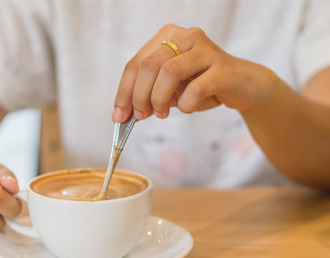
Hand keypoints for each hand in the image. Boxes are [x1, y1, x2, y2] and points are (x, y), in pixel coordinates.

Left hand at [112, 24, 276, 121]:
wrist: (243, 86)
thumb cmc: (202, 85)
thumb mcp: (169, 89)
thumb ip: (148, 95)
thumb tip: (125, 113)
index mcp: (168, 36)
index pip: (136, 63)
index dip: (124, 91)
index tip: (119, 116)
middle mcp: (186, 36)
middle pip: (148, 65)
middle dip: (139, 96)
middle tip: (141, 116)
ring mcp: (206, 49)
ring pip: (169, 71)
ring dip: (159, 99)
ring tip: (162, 113)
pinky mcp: (223, 67)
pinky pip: (195, 88)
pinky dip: (186, 104)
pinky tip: (188, 107)